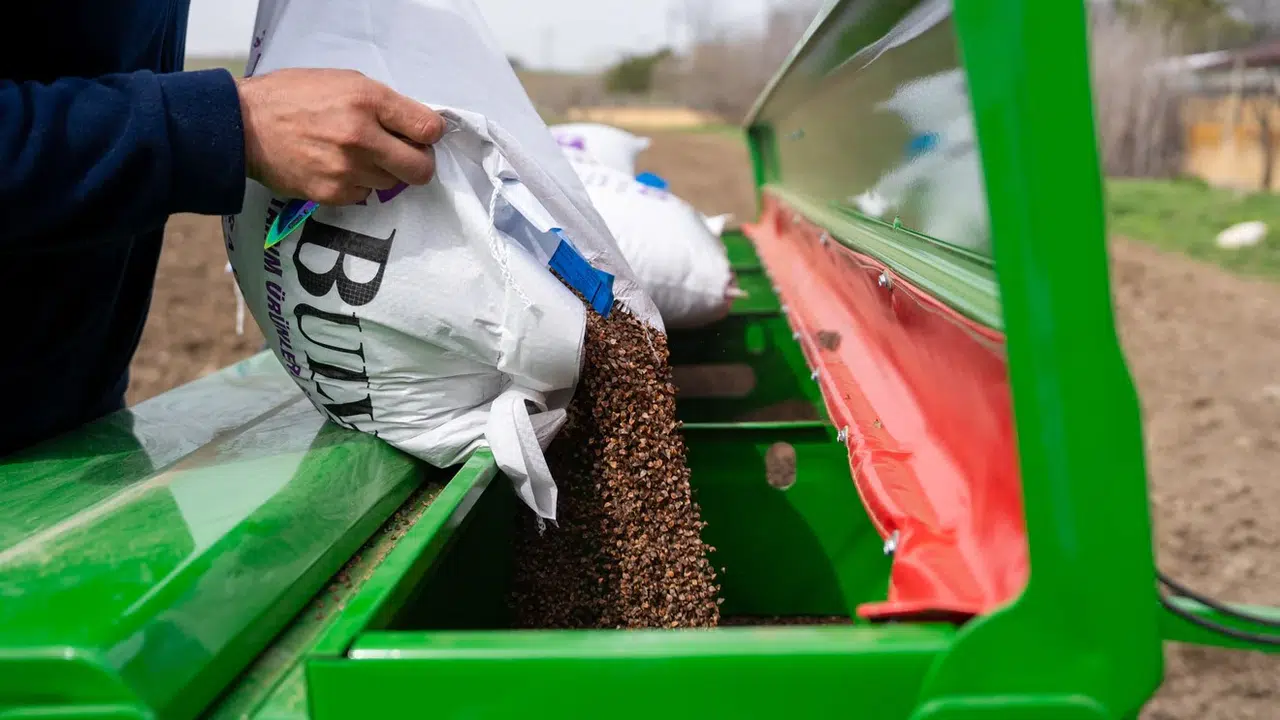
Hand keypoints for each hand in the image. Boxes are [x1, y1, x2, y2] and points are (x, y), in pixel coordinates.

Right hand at [236, 68, 445, 204]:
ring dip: (383, 172)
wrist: (244, 126)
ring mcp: (348, 169)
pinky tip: (336, 167)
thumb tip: (415, 126)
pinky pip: (365, 195)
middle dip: (418, 163)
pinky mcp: (333, 193)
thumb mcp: (343, 81)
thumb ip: (382, 103)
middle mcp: (361, 136)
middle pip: (421, 168)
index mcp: (367, 100)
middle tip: (404, 156)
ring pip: (392, 183)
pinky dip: (358, 184)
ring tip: (356, 155)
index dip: (430, 134)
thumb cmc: (293, 97)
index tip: (422, 136)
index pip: (428, 128)